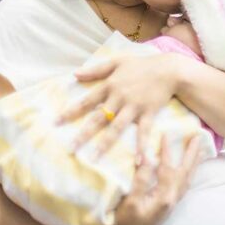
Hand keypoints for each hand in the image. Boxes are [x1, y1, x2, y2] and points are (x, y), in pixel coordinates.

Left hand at [56, 53, 182, 156]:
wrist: (168, 69)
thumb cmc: (142, 65)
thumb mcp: (117, 62)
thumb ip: (96, 69)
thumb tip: (75, 74)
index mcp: (110, 85)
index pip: (86, 101)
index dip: (70, 112)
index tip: (56, 123)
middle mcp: (119, 98)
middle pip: (98, 118)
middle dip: (83, 134)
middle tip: (70, 149)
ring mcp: (134, 107)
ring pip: (116, 127)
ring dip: (105, 143)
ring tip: (94, 158)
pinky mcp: (148, 113)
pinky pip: (144, 132)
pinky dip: (142, 146)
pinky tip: (140, 161)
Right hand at [103, 135, 201, 224]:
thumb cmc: (127, 222)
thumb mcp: (130, 201)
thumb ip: (141, 180)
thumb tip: (147, 159)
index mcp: (165, 196)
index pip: (168, 168)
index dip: (167, 150)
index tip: (166, 133)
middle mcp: (173, 198)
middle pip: (186, 171)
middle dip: (192, 153)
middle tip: (199, 137)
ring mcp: (173, 201)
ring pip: (188, 177)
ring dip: (193, 161)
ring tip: (200, 149)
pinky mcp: (171, 203)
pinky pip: (185, 183)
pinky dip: (189, 172)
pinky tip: (189, 168)